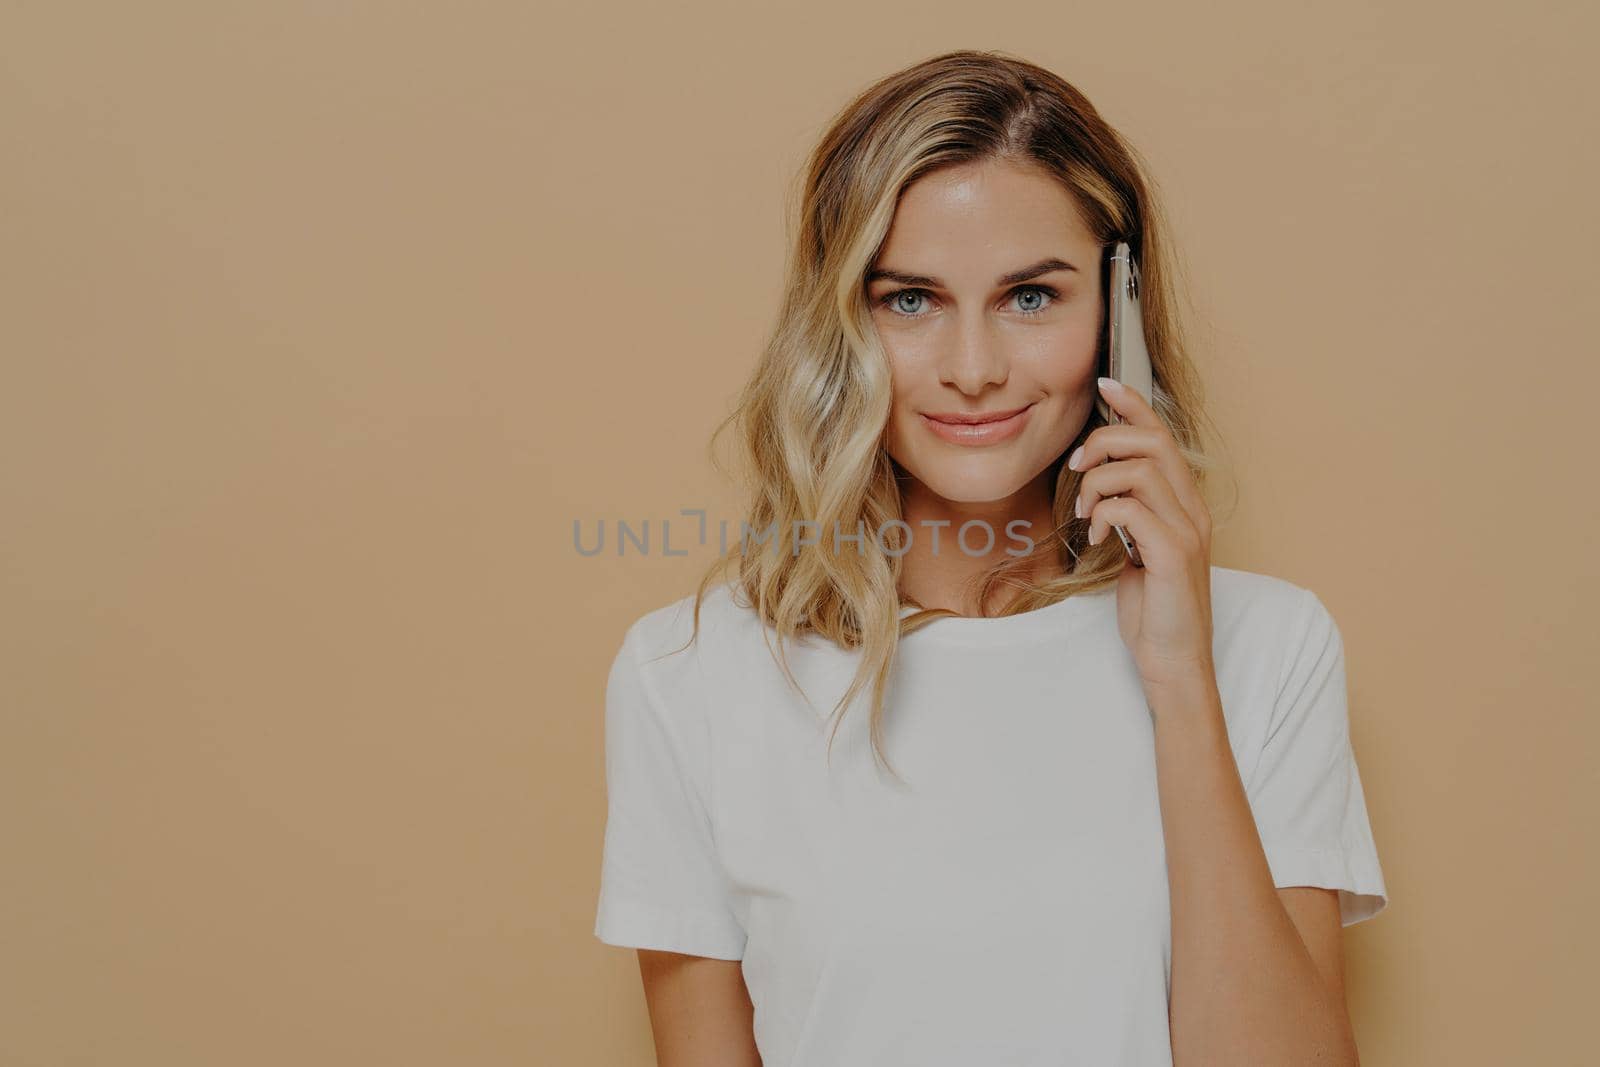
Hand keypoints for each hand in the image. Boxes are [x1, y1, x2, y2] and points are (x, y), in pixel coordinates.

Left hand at [1069, 377, 1215, 696]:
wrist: (1173, 662)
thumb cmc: (1154, 611)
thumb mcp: (1137, 552)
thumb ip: (1129, 518)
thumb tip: (1100, 492)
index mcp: (1186, 505)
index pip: (1164, 436)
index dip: (1135, 404)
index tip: (1104, 384)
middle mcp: (1193, 511)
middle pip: (1152, 441)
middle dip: (1105, 441)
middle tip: (1075, 468)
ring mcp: (1187, 532)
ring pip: (1140, 469)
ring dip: (1097, 483)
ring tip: (1082, 514)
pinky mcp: (1173, 556)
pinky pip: (1132, 509)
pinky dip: (1103, 514)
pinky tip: (1094, 537)